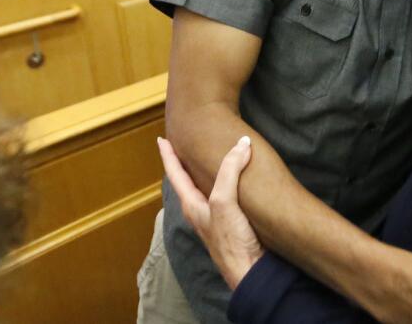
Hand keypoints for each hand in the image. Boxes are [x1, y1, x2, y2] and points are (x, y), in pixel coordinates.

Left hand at [157, 136, 263, 289]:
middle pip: (187, 182)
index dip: (168, 156)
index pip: (175, 174)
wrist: (249, 271)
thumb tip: (242, 145)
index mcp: (192, 205)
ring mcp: (214, 218)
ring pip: (204, 190)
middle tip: (183, 146)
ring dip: (203, 174)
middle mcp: (200, 211)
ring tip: (206, 160)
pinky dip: (223, 184)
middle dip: (184, 164)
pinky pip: (223, 197)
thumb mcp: (224, 202)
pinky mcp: (231, 223)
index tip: (161, 140)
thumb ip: (230, 172)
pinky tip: (233, 183)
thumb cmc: (231, 241)